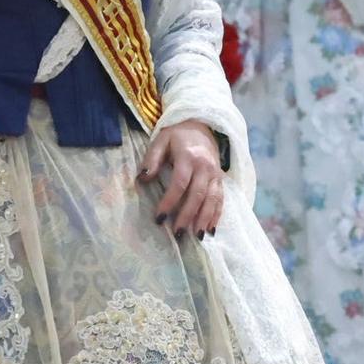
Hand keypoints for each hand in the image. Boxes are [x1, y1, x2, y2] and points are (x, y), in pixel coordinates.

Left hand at [139, 122, 224, 238]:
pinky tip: (211, 229)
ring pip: (212, 199)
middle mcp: (205, 167)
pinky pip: (221, 199)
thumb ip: (152, 158)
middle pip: (197, 194)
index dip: (170, 201)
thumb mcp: (161, 140)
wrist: (203, 126)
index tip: (159, 218)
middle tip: (178, 234)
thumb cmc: (177, 136)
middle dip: (188, 216)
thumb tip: (143, 178)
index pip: (179, 183)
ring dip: (204, 219)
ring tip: (197, 237)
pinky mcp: (221, 179)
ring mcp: (215, 174)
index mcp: (188, 157)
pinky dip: (216, 215)